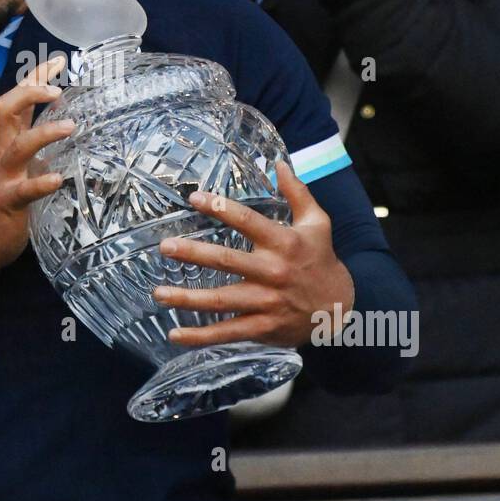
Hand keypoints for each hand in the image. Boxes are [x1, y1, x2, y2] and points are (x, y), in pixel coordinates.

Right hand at [0, 56, 71, 269]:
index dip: (36, 78)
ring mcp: (3, 176)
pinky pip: (24, 190)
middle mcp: (2, 153)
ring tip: (70, 126)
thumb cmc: (4, 200)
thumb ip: (35, 145)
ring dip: (44, 134)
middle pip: (5, 110)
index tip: (60, 60)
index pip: (18, 100)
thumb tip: (66, 124)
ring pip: (18, 147)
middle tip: (58, 89)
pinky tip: (57, 179)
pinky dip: (40, 182)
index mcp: (6, 142)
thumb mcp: (20, 165)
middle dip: (29, 93)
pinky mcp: (7, 202)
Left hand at [152, 162, 354, 348]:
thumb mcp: (318, 223)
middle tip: (166, 246)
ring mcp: (267, 302)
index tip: (194, 198)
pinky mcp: (263, 327)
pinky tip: (175, 334)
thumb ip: (297, 193)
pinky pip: (228, 332)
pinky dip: (201, 337)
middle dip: (194, 253)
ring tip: (159, 293)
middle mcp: (273, 272)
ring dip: (188, 298)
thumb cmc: (321, 260)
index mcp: (284, 242)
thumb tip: (279, 164)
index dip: (221, 208)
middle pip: (228, 261)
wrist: (340, 309)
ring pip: (222, 300)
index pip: (248, 220)